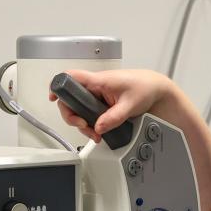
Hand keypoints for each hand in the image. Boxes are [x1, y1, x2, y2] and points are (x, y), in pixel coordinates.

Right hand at [49, 68, 172, 142]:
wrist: (157, 89)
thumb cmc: (145, 87)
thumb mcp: (130, 105)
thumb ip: (114, 118)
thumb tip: (98, 127)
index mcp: (99, 80)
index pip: (71, 77)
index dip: (59, 86)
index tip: (54, 97)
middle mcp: (96, 86)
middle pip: (71, 99)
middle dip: (73, 116)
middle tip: (83, 126)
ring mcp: (98, 95)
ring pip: (80, 109)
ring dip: (83, 123)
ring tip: (94, 133)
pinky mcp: (102, 103)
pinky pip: (90, 113)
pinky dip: (91, 124)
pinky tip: (98, 131)